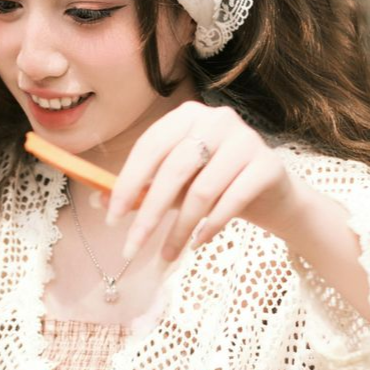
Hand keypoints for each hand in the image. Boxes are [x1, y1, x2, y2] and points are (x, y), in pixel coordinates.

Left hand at [107, 101, 304, 261]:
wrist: (270, 193)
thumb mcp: (175, 184)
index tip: (112, 218)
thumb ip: (143, 188)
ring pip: (201, 190)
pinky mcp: (268, 165)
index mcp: (187, 116)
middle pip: (173, 170)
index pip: (149, 147)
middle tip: (132, 247)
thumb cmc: (214, 184)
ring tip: (168, 254)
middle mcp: (217, 119)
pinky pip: (231, 201)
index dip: (127, 183)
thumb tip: (98, 202)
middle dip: (149, 214)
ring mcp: (246, 139)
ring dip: (179, 229)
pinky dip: (210, 226)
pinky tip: (198, 243)